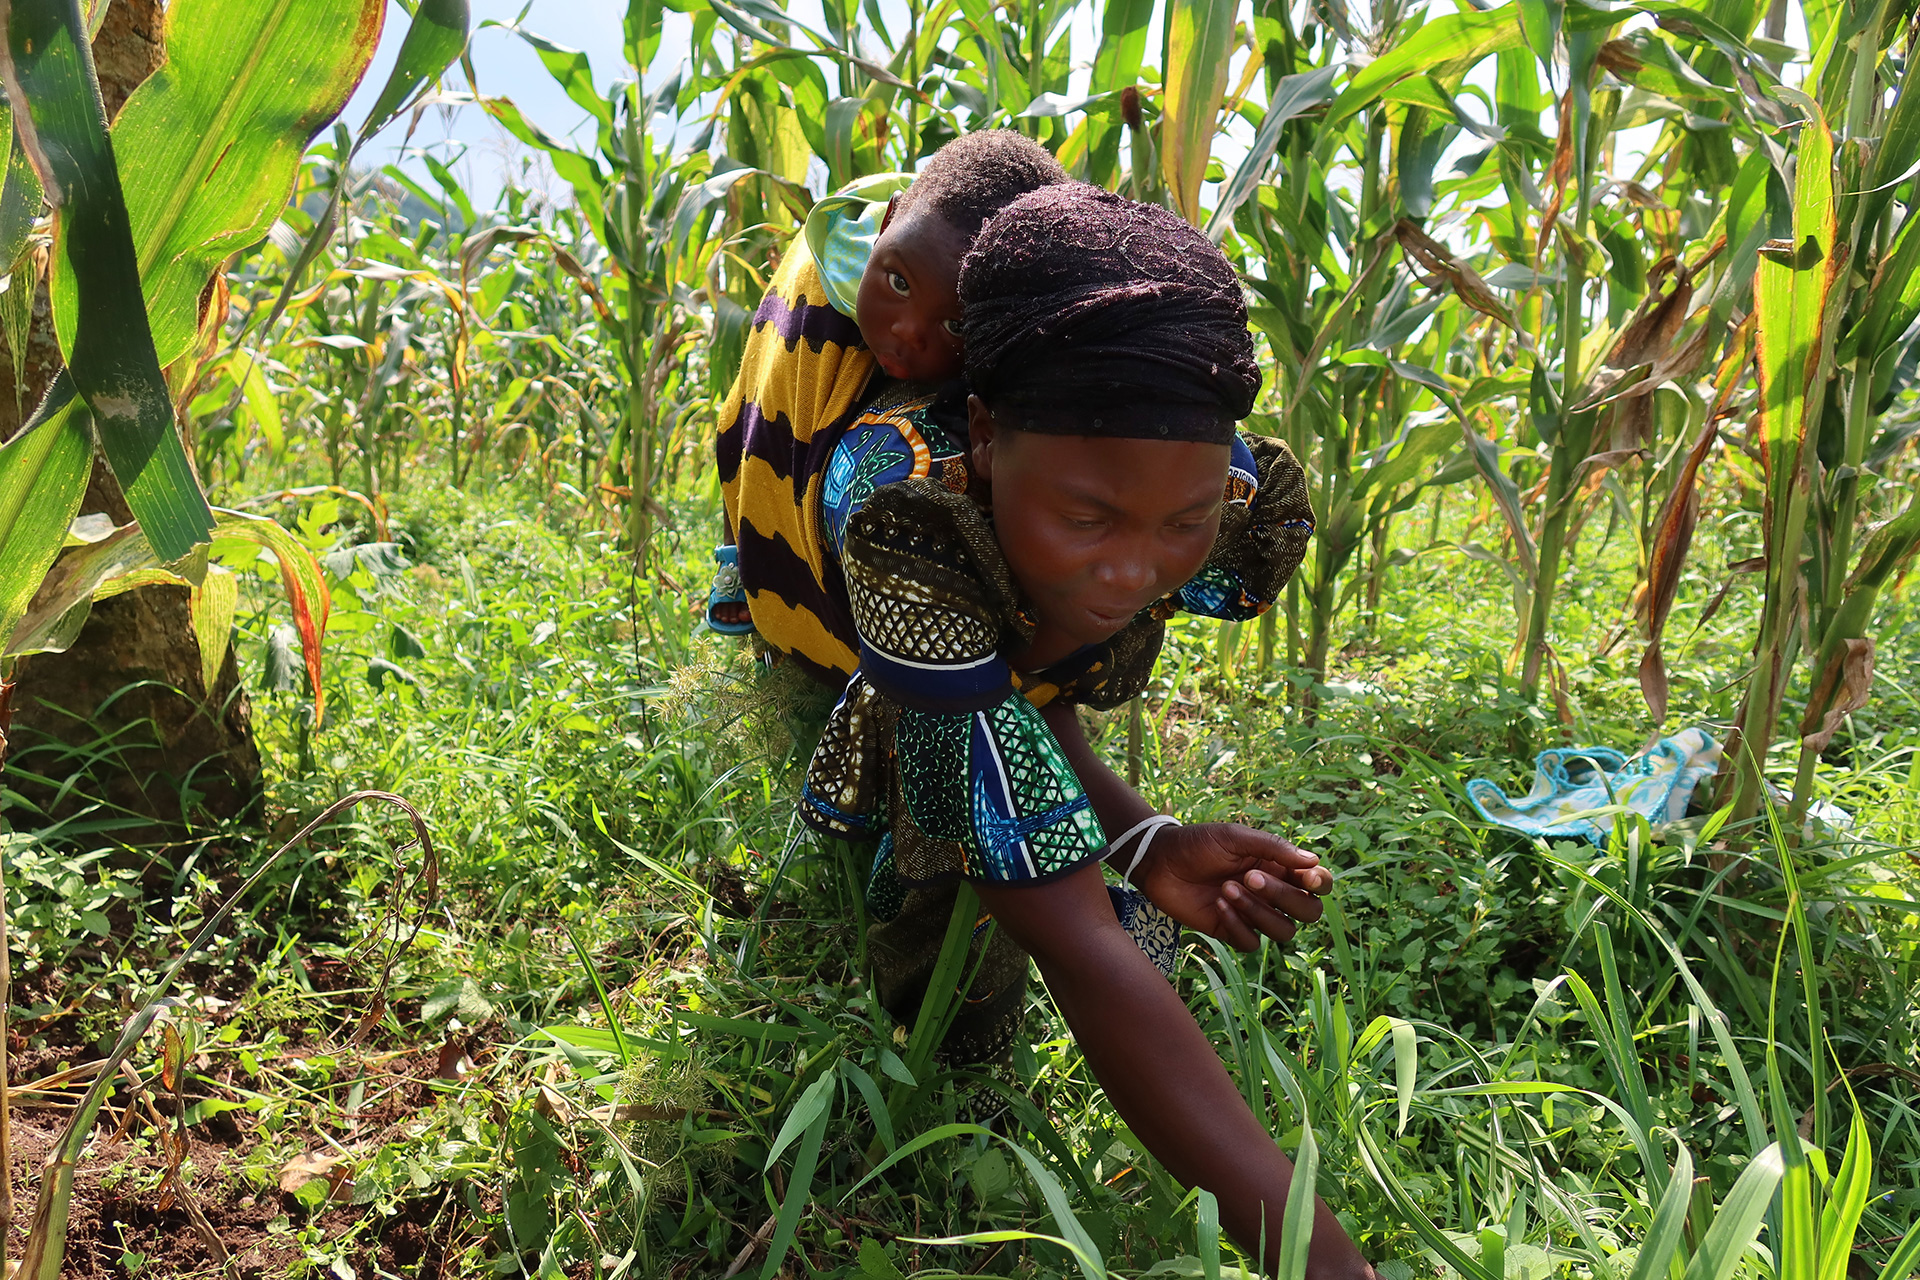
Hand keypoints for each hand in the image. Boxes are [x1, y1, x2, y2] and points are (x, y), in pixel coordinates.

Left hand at [1133, 823, 1332, 950]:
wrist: (1159, 862)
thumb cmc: (1198, 843)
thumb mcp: (1234, 837)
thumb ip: (1273, 848)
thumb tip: (1313, 861)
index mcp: (1279, 867)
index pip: (1318, 884)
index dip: (1320, 884)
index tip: (1305, 877)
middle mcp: (1272, 893)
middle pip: (1307, 911)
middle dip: (1285, 897)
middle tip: (1251, 877)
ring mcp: (1253, 914)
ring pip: (1283, 931)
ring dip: (1257, 911)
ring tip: (1226, 888)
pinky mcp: (1232, 931)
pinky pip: (1252, 943)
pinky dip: (1238, 925)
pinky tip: (1217, 904)